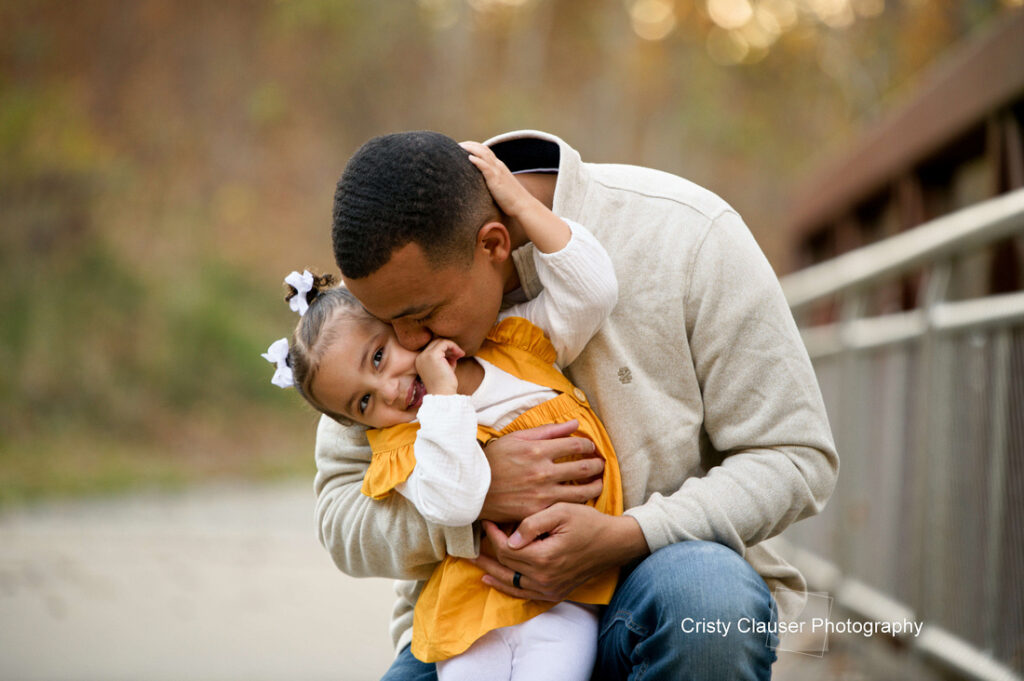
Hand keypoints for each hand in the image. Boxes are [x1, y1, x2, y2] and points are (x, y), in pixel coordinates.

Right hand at [414, 338, 463, 394]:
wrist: (443, 394)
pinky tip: (460, 354)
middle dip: (449, 347)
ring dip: (452, 346)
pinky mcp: (432, 355)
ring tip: (460, 354)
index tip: (456, 357)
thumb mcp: (444, 369)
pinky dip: (454, 346)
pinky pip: (444, 343)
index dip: (446, 350)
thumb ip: (446, 358)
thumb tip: (453, 350)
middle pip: (435, 343)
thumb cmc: (445, 385)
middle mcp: (420, 357)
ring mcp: (425, 356)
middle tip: (459, 354)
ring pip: (440, 341)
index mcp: (420, 361)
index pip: (433, 348)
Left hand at [460, 141, 539, 218]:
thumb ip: (492, 182)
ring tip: (459, 147)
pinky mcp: (496, 180)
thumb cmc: (511, 199)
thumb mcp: (500, 186)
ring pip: (483, 154)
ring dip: (471, 149)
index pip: (486, 151)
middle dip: (470, 144)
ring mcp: (498, 171)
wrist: (522, 205)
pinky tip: (469, 158)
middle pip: (483, 149)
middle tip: (457, 144)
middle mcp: (498, 166)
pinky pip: (486, 167)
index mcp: (499, 167)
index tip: (463, 146)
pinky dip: (477, 161)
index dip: (474, 146)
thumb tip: (481, 185)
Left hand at [471, 504, 648, 600]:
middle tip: (473, 539)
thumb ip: (533, 524)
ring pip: (511, 583)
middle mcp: (545, 578)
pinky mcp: (555, 592)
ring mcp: (550, 588)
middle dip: (488, 550)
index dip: (492, 535)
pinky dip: (507, 587)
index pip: (507, 549)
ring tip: (474, 560)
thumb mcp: (561, 512)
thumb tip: (510, 539)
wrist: (614, 543)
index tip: (486, 521)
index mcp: (544, 557)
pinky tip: (493, 579)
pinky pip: (524, 593)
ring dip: (492, 571)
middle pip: (506, 566)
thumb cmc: (588, 522)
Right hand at [480, 420, 603, 522]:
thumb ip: (548, 431)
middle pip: (583, 468)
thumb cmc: (493, 460)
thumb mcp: (517, 438)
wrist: (472, 489)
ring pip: (581, 492)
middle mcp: (542, 472)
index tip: (590, 448)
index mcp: (537, 450)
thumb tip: (574, 424)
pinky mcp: (537, 512)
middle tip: (600, 465)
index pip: (576, 446)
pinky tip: (580, 500)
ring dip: (595, 486)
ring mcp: (541, 494)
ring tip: (598, 483)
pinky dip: (577, 503)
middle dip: (597, 465)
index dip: (588, 446)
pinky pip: (565, 508)